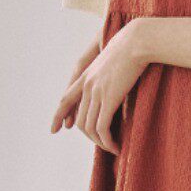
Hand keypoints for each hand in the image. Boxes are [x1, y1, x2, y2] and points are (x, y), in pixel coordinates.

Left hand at [50, 23, 147, 154]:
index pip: (65, 100)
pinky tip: (116, 146)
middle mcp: (87, 86)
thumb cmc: (130, 49)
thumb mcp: (111, 62)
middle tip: (104, 144)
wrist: (136, 42)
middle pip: (79, 120)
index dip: (58, 116)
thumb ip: (106, 74)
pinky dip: (107, 141)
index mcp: (85, 77)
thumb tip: (113, 84)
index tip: (54, 130)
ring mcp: (96, 93)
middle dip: (89, 137)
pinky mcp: (109, 99)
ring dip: (100, 142)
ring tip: (112, 148)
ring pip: (90, 127)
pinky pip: (102, 128)